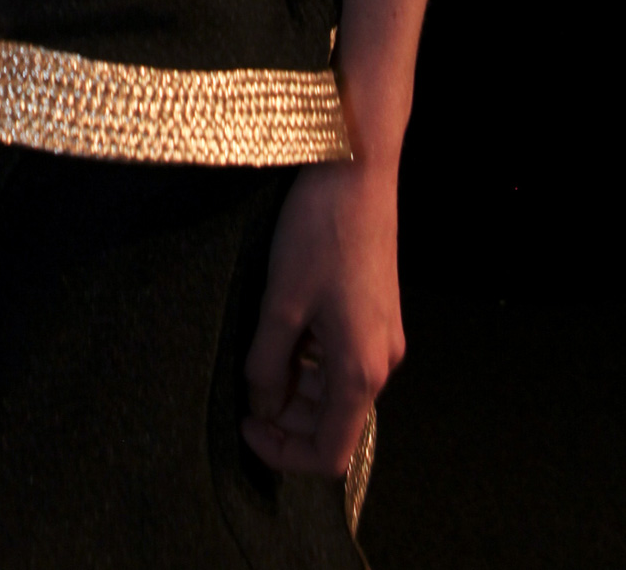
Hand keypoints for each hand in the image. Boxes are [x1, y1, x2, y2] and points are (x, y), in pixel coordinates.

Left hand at [241, 158, 403, 476]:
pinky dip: (310, 357)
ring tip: (259, 348)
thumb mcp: (281, 302)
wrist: (358, 169)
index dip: (283, 452)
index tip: (245, 423)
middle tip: (243, 386)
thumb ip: (267, 364)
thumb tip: (260, 402)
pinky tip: (283, 325)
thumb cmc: (320, 232)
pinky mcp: (377, 313)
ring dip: (295, 383)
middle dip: (284, 415)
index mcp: (361, 371)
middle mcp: (381, 363)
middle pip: (331, 422)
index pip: (329, 454)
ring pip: (334, 388)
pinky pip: (341, 357)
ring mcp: (382, 337)